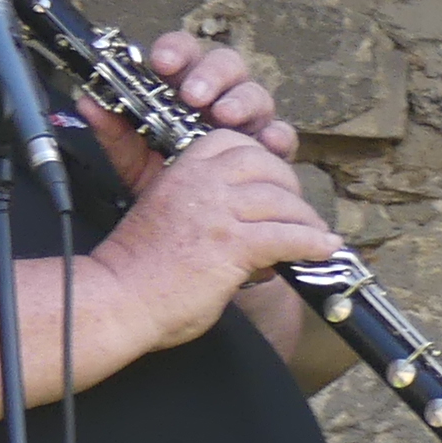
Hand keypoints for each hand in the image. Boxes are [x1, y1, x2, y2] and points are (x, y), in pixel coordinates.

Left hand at [84, 31, 299, 191]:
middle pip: (226, 63)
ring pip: (255, 93)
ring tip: (224, 115)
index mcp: (182, 89)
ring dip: (241, 100)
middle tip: (194, 94)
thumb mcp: (132, 158)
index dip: (175, 51)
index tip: (161, 63)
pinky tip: (265, 144)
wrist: (190, 228)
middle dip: (210, 74)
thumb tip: (87, 102)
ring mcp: (248, 120)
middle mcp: (218, 97)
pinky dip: (276, 136)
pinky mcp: (271, 148)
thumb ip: (113, 130)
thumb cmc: (165, 181)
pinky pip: (282, 134)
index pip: (183, 53)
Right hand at [89, 128, 337, 350]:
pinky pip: (287, 236)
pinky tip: (324, 249)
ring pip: (281, 199)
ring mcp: (218, 212)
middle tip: (296, 210)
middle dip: (287, 185)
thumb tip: (243, 224)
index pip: (230, 142)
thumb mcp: (162, 216)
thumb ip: (199, 207)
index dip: (257, 158)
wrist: (117, 300)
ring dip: (305, 219)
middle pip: (263, 163)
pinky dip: (312, 243)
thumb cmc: (135, 269)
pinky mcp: (233, 245)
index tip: (269, 181)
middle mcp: (200, 183)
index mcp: (180, 172)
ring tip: (317, 235)